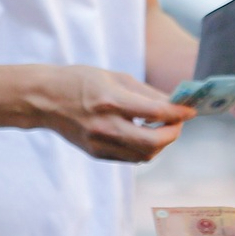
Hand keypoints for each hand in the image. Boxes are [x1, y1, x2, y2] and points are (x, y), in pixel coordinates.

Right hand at [28, 66, 193, 162]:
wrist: (44, 100)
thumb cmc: (80, 81)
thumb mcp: (115, 77)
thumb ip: (147, 92)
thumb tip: (174, 103)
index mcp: (110, 101)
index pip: (155, 113)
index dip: (178, 114)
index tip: (190, 110)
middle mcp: (105, 126)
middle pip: (152, 143)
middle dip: (173, 134)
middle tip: (178, 124)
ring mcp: (99, 144)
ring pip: (144, 156)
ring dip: (161, 144)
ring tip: (163, 129)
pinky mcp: (96, 154)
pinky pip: (130, 158)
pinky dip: (144, 149)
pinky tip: (144, 135)